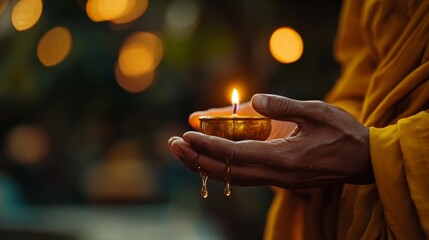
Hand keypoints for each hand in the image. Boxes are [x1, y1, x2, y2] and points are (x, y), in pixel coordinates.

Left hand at [169, 94, 373, 188]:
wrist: (363, 160)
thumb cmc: (343, 133)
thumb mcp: (316, 112)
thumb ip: (284, 106)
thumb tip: (253, 100)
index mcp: (283, 158)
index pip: (235, 155)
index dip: (208, 146)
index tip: (186, 135)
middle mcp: (276, 173)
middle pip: (227, 172)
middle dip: (197, 159)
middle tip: (173, 145)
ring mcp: (277, 179)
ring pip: (232, 177)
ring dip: (206, 166)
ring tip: (183, 152)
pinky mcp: (279, 178)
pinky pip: (244, 175)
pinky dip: (222, 168)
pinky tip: (209, 159)